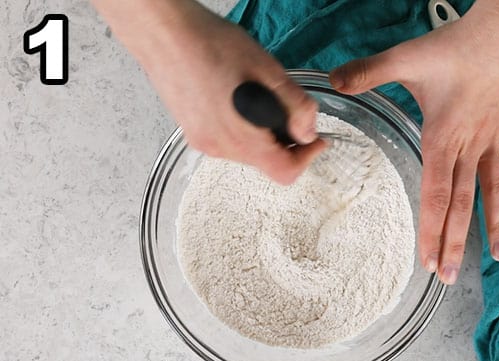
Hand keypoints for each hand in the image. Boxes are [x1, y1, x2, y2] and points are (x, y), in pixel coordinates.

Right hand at [121, 2, 324, 183]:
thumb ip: (297, 107)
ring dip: (262, 132)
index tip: (315, 140)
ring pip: (248, 151)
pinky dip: (242, 126)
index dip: (307, 158)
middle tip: (286, 108)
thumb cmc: (211, 45)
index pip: (285, 172)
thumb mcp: (269, 72)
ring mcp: (203, 141)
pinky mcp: (193, 132)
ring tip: (257, 95)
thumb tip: (308, 132)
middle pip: (267, 162)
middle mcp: (220, 148)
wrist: (165, 32)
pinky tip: (236, 96)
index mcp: (241, 138)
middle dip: (284, 140)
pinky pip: (228, 140)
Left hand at [330, 1, 498, 283]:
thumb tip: (333, 82)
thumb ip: (368, 73)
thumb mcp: (405, 58)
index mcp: (443, 136)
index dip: (431, 229)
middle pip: (462, 203)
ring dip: (496, 226)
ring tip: (497, 258)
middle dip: (455, 242)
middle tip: (448, 276)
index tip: (427, 259)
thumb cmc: (454, 45)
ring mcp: (495, 140)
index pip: (435, 193)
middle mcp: (471, 146)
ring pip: (495, 191)